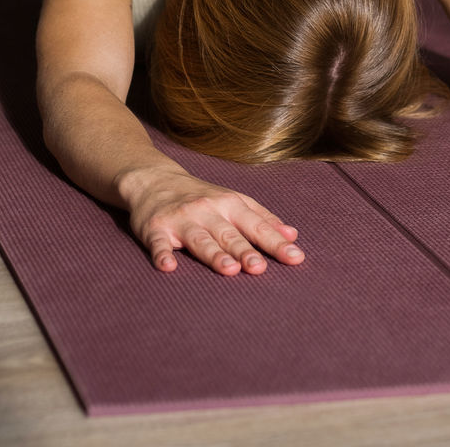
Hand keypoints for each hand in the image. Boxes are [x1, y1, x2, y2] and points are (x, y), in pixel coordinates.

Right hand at [125, 167, 304, 274]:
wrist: (154, 179)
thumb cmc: (202, 196)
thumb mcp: (233, 200)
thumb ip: (262, 218)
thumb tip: (292, 235)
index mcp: (229, 204)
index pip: (256, 226)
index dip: (276, 242)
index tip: (295, 258)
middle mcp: (207, 210)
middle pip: (229, 233)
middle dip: (245, 250)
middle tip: (260, 268)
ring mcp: (181, 219)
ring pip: (199, 238)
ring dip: (213, 254)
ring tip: (229, 269)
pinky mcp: (155, 228)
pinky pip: (158, 243)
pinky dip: (162, 254)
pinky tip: (168, 267)